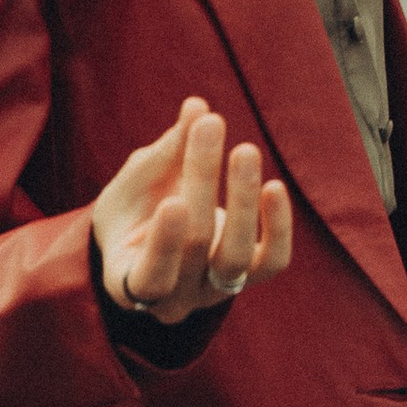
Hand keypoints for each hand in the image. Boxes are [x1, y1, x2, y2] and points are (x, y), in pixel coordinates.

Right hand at [91, 97, 292, 323]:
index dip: (164, 244)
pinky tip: (275, 186)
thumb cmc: (134, 208)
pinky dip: (278, 225)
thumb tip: (197, 106)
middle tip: (209, 125)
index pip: (149, 279)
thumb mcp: (135, 181)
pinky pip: (272, 260)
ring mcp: (213, 293)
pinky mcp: (249, 277)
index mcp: (127, 282)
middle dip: (203, 180)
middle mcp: (174, 300)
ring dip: (243, 199)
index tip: (174, 202)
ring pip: (236, 257)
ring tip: (244, 150)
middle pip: (197, 247)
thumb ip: (166, 152)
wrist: (153, 240)